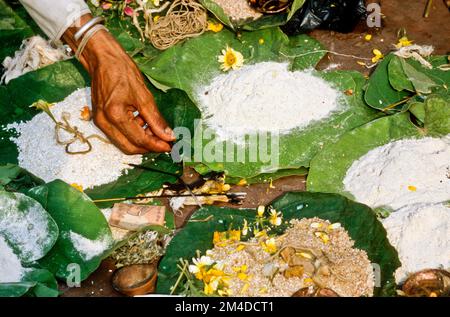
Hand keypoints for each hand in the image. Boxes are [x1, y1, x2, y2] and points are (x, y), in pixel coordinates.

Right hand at [63, 15, 174, 153]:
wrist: (103, 59)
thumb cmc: (122, 72)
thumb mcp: (144, 95)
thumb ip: (156, 119)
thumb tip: (168, 136)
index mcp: (115, 115)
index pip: (139, 140)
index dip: (156, 145)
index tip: (170, 146)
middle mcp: (104, 122)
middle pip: (129, 148)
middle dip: (148, 147)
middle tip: (164, 141)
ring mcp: (100, 122)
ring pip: (123, 143)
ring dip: (140, 141)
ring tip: (155, 130)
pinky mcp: (100, 119)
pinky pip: (118, 135)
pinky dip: (132, 134)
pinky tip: (143, 124)